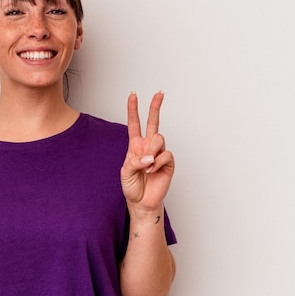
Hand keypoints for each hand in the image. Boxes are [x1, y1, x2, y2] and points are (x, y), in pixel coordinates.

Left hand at [120, 92, 174, 211]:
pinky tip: (152, 171)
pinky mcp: (168, 163)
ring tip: (147, 166)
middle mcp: (148, 147)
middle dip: (155, 107)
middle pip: (154, 122)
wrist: (141, 202)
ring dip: (151, 151)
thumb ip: (134, 161)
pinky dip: (157, 162)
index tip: (133, 95)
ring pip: (159, 139)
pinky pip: (165, 154)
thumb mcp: (125, 172)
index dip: (133, 109)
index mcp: (135, 145)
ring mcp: (159, 153)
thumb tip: (149, 157)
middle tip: (159, 93)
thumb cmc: (132, 186)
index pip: (135, 124)